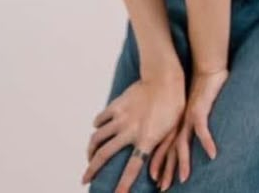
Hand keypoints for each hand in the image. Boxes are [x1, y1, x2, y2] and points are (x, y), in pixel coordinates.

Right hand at [83, 72, 184, 191]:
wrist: (164, 77)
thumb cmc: (173, 106)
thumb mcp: (173, 132)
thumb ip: (162, 155)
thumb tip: (157, 178)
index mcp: (146, 139)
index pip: (132, 168)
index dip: (123, 184)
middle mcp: (130, 130)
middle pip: (105, 154)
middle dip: (92, 169)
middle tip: (84, 180)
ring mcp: (121, 116)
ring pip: (98, 137)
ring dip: (90, 150)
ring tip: (89, 158)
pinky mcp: (117, 105)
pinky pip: (101, 118)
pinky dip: (97, 126)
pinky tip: (97, 131)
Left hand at [150, 68, 228, 189]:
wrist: (206, 69)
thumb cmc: (201, 87)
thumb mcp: (191, 107)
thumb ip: (189, 121)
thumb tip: (189, 133)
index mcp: (176, 122)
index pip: (165, 147)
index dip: (159, 162)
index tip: (155, 179)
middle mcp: (179, 122)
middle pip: (170, 150)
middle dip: (166, 169)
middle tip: (162, 187)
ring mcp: (188, 117)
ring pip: (183, 144)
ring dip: (183, 162)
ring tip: (184, 178)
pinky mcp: (200, 110)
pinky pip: (203, 129)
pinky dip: (207, 141)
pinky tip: (212, 154)